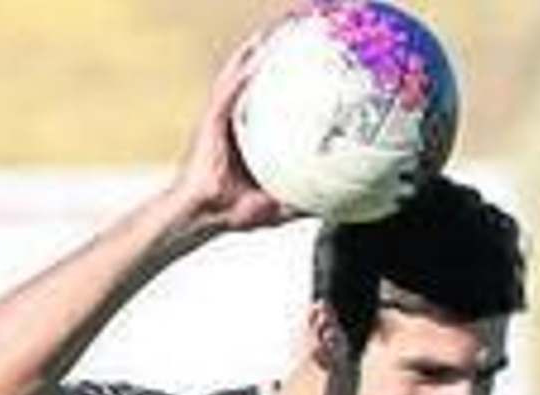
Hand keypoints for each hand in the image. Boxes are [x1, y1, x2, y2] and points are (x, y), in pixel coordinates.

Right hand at [172, 31, 301, 230]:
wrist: (206, 215)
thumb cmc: (236, 211)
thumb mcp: (279, 206)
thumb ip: (303, 202)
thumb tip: (332, 205)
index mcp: (252, 139)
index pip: (273, 106)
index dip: (289, 86)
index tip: (313, 72)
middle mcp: (237, 122)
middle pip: (256, 83)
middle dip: (272, 59)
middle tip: (294, 39)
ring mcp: (223, 118)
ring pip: (240, 77)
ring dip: (255, 54)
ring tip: (273, 34)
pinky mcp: (212, 119)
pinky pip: (228, 91)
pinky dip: (241, 72)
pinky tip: (255, 57)